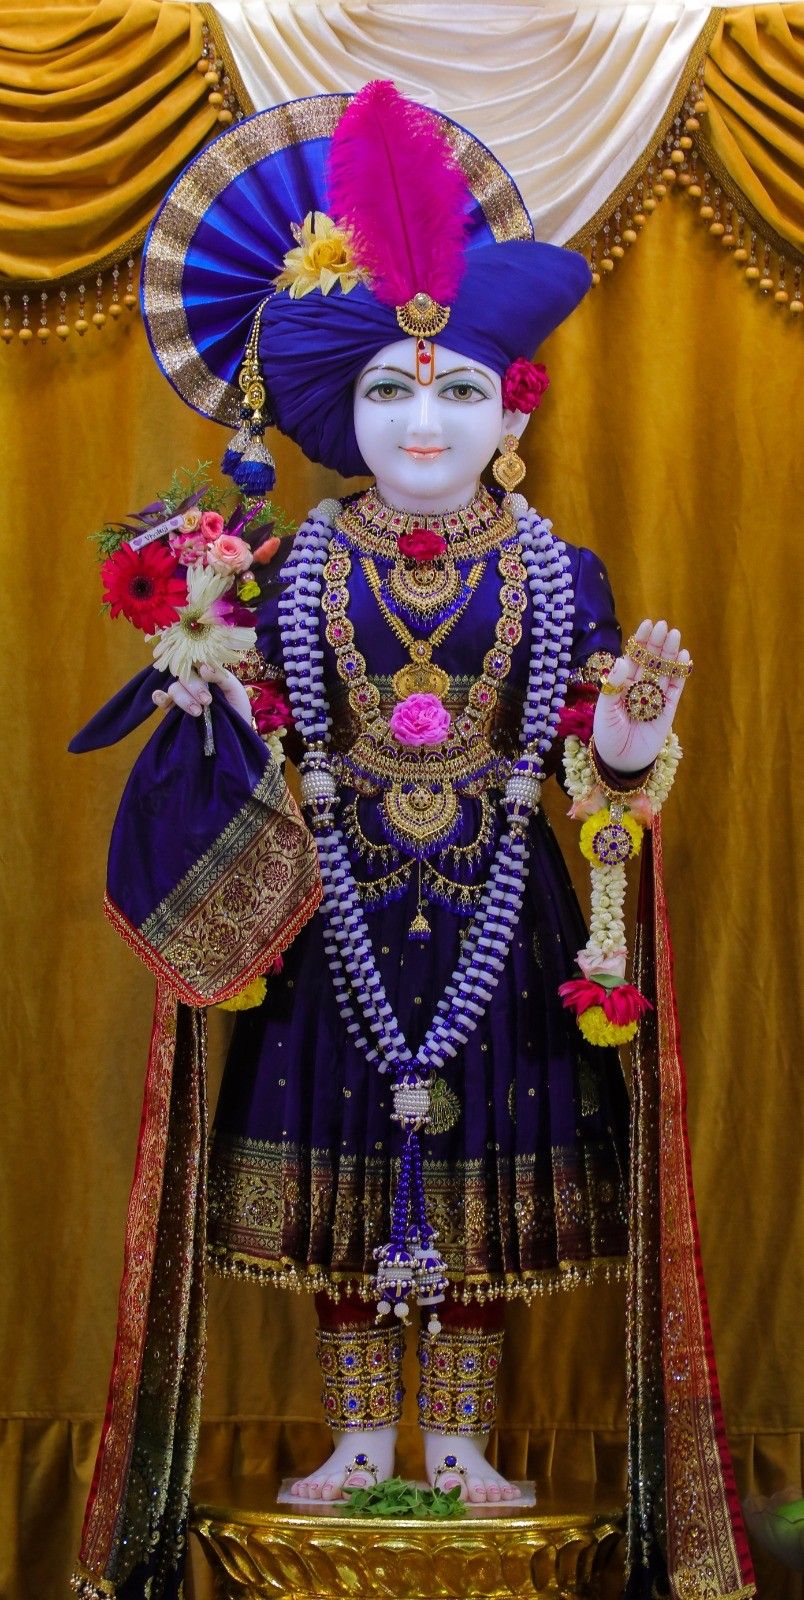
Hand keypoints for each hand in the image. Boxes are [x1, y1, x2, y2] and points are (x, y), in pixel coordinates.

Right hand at [152, 663, 252, 724]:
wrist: (235, 735)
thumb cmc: (237, 709)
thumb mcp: (235, 690)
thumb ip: (221, 676)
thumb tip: (203, 667)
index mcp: (206, 674)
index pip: (195, 662)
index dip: (197, 665)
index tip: (205, 674)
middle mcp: (192, 683)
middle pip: (184, 676)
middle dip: (194, 687)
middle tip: (207, 701)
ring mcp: (182, 696)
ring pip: (174, 688)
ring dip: (184, 698)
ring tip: (197, 712)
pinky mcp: (173, 711)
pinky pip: (161, 700)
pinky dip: (159, 697)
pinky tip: (162, 698)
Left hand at [592, 619, 689, 773]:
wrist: (621, 762)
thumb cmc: (608, 737)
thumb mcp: (605, 711)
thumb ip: (613, 687)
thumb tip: (624, 661)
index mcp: (623, 685)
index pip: (633, 658)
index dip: (640, 642)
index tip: (647, 624)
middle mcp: (640, 688)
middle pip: (650, 661)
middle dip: (656, 643)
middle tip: (663, 625)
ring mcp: (655, 698)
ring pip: (664, 671)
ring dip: (669, 654)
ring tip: (675, 635)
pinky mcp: (668, 710)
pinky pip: (675, 689)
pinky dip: (680, 674)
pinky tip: (683, 658)